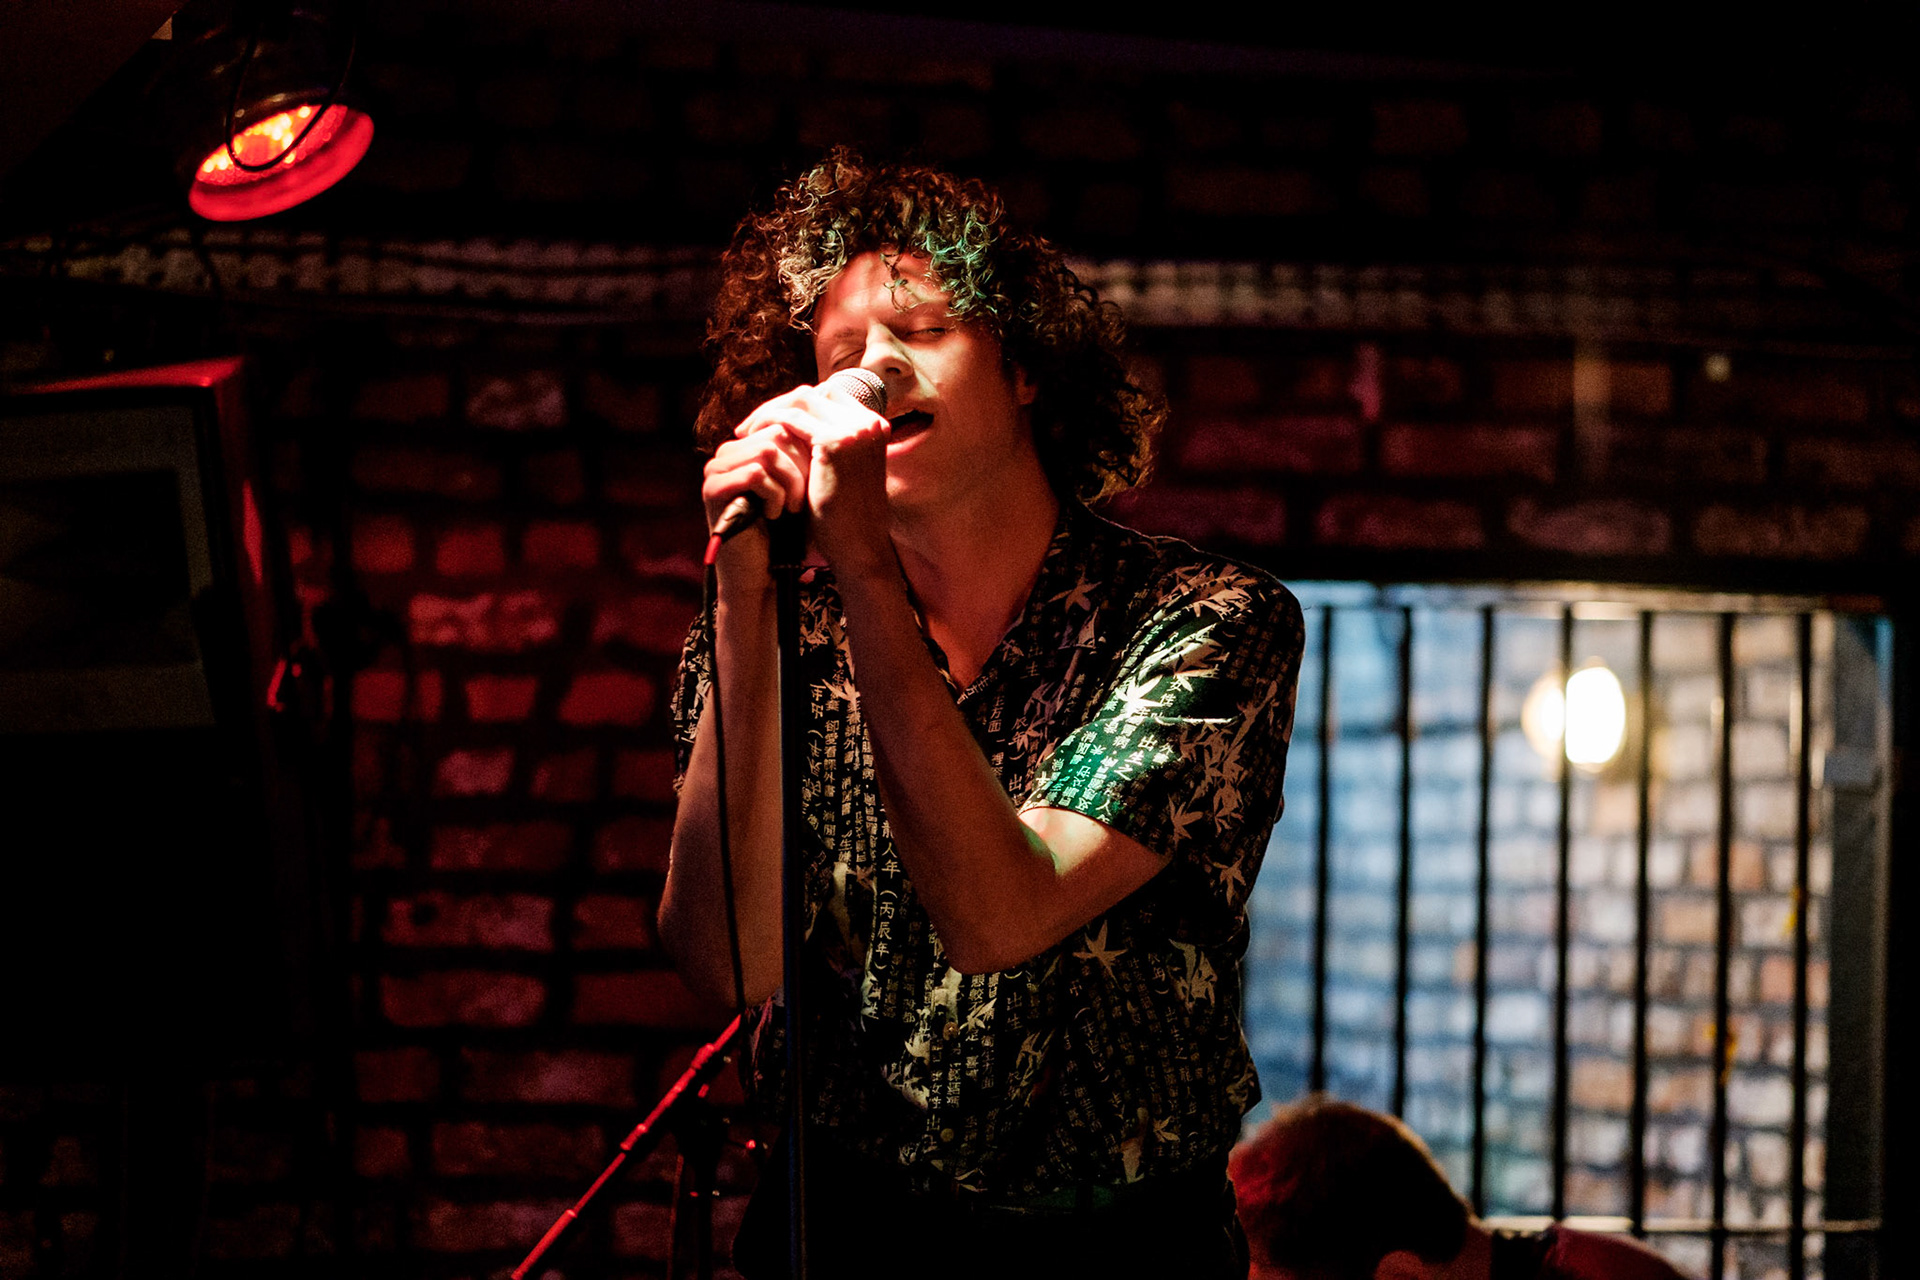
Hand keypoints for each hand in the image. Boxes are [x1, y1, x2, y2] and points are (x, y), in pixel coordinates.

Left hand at [718, 380, 893, 577]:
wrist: (859, 547)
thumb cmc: (846, 517)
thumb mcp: (842, 471)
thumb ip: (826, 445)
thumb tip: (792, 426)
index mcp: (875, 427)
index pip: (828, 396)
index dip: (796, 406)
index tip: (771, 422)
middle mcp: (869, 423)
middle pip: (813, 393)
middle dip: (778, 405)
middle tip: (751, 424)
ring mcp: (855, 430)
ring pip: (799, 400)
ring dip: (769, 412)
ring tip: (747, 431)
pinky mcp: (836, 442)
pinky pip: (790, 419)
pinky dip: (768, 424)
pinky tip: (752, 439)